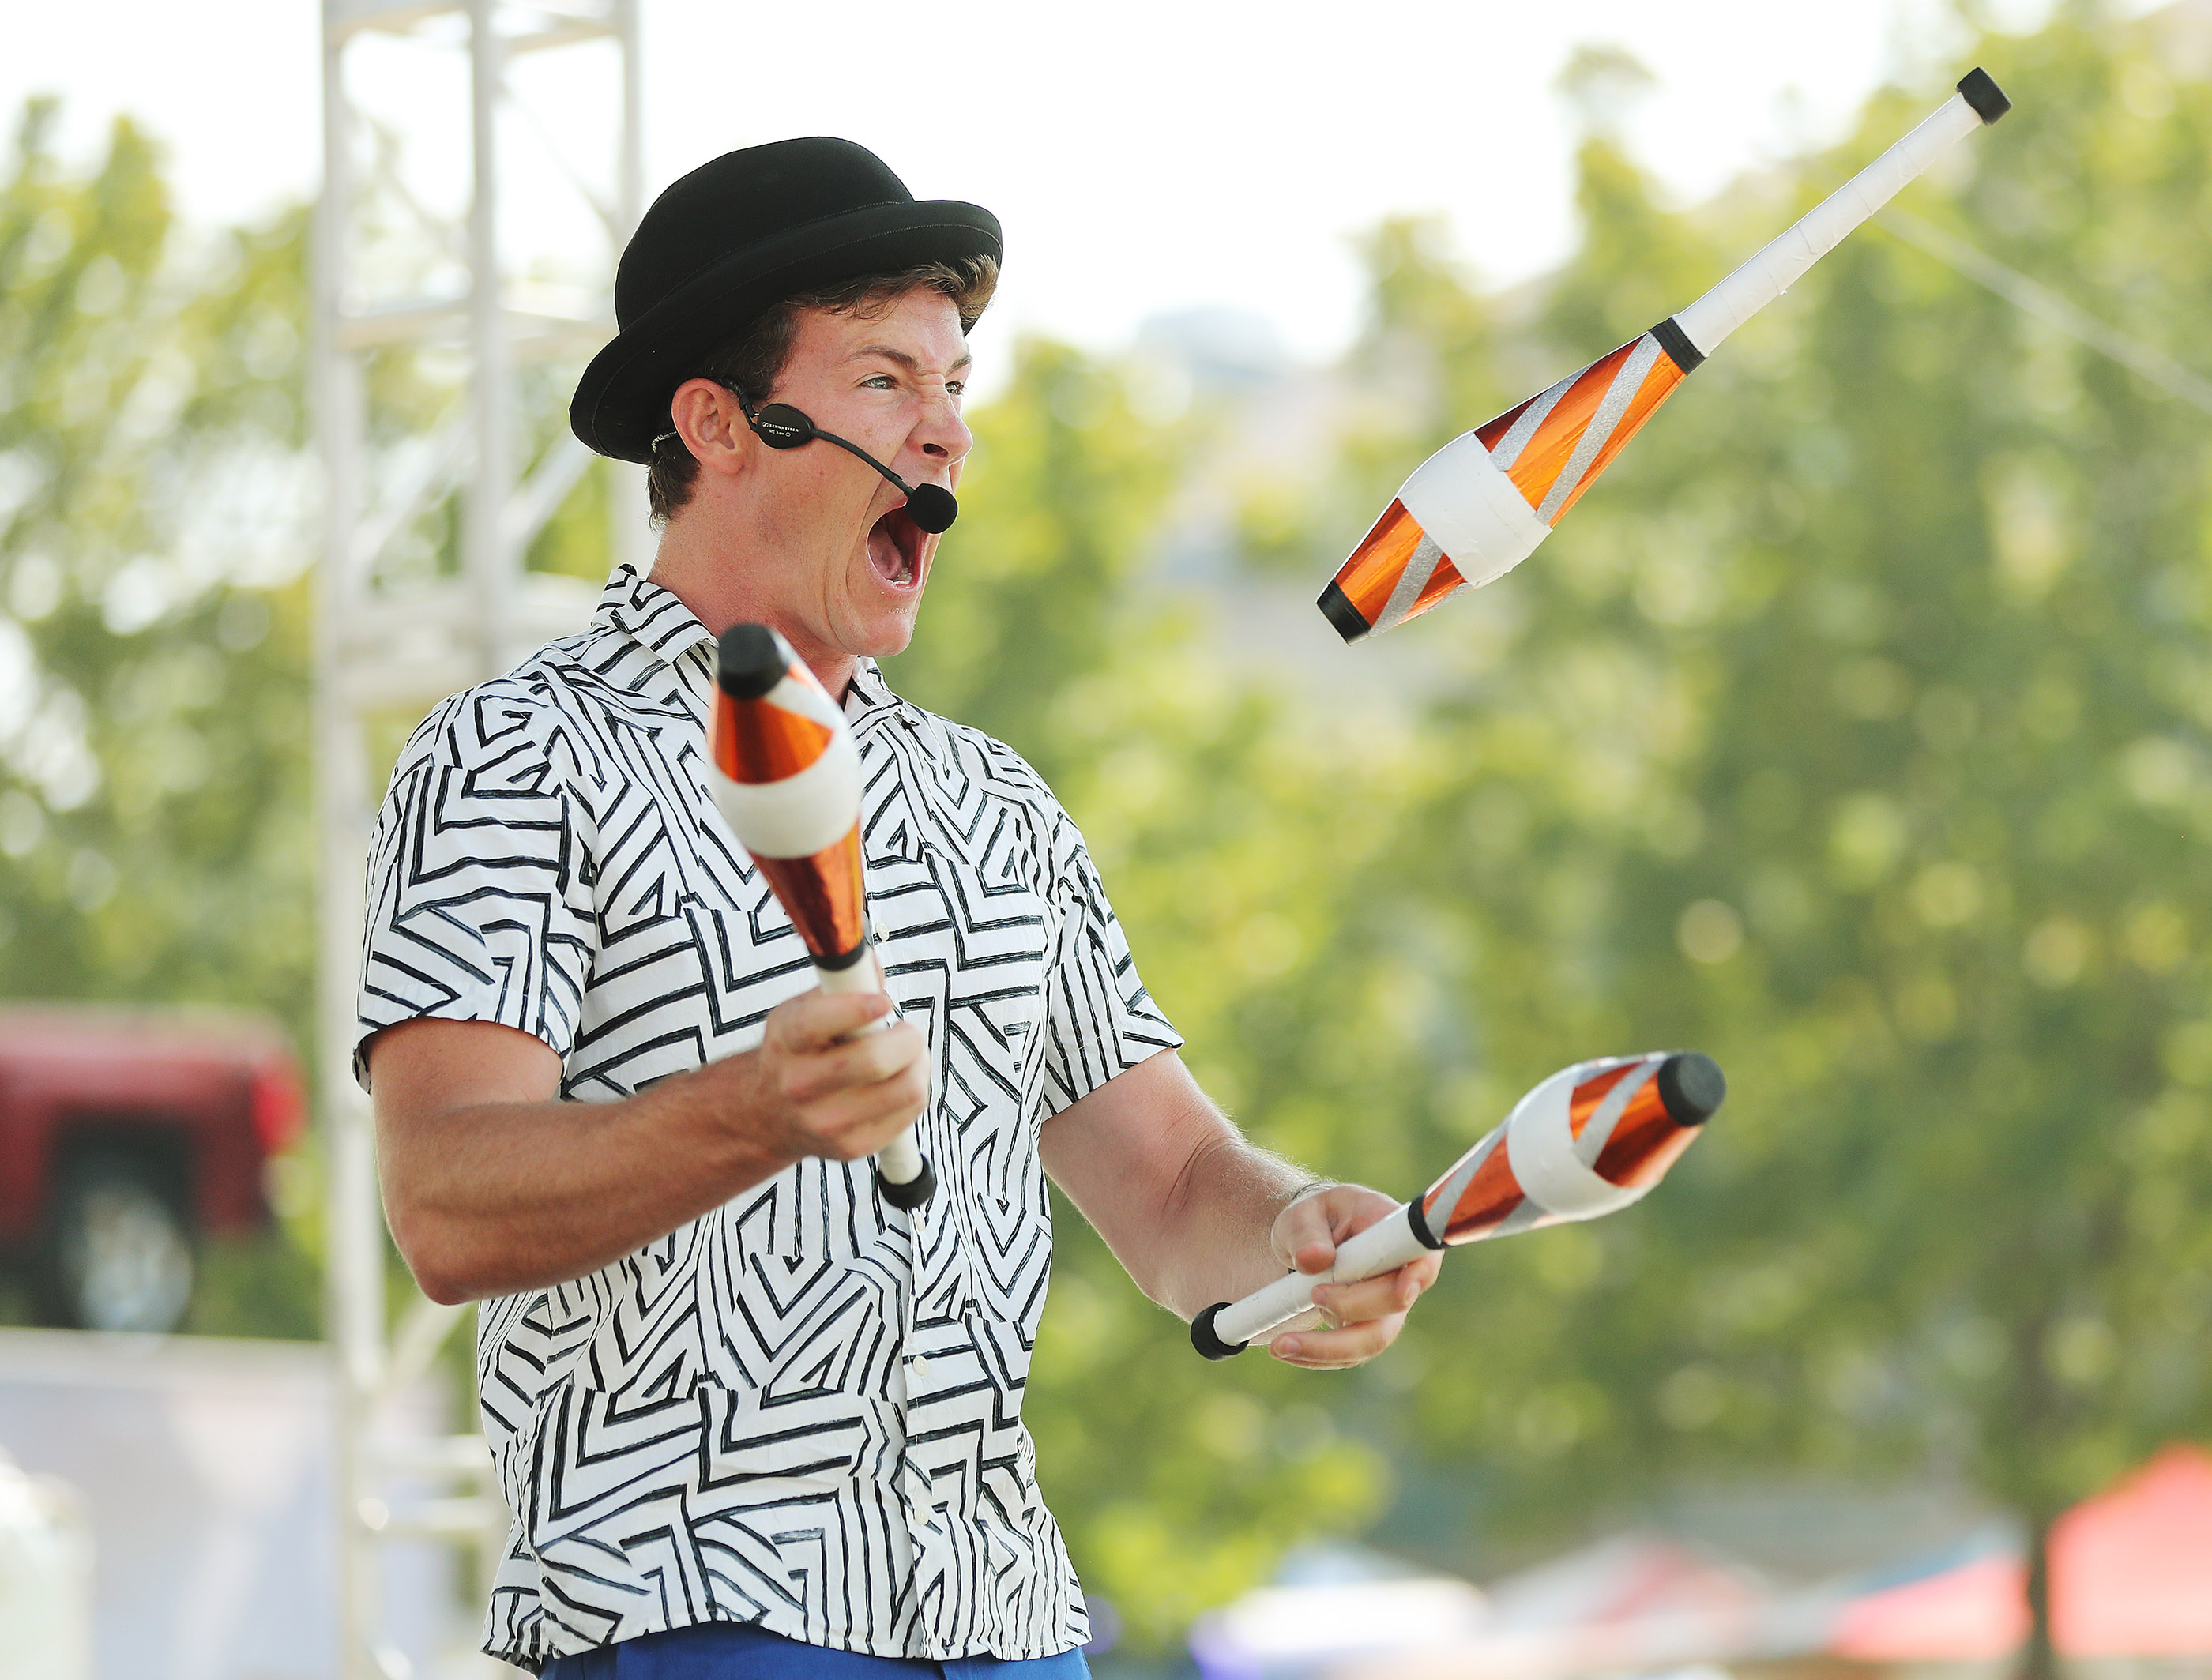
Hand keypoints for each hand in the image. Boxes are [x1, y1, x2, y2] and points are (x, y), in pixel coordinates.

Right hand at [726, 988, 928, 1164]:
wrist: (769, 1114)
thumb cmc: (796, 1052)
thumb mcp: (803, 1010)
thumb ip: (841, 986)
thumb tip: (871, 962)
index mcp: (785, 1041)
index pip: (818, 1022)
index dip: (859, 1008)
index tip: (883, 1002)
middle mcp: (798, 1085)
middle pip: (874, 1061)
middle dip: (906, 1038)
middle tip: (907, 1031)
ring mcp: (825, 1122)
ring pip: (905, 1089)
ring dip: (919, 1064)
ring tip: (908, 1055)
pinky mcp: (852, 1146)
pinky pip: (911, 1111)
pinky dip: (916, 1088)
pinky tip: (899, 1080)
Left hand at [1264, 1184, 1440, 1369]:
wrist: (1310, 1239)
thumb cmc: (1314, 1219)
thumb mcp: (1302, 1214)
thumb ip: (1305, 1232)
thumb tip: (1314, 1259)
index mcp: (1392, 1231)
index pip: (1421, 1256)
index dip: (1418, 1276)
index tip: (1403, 1291)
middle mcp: (1400, 1273)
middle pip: (1394, 1304)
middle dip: (1351, 1307)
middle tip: (1312, 1295)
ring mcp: (1388, 1306)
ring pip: (1373, 1338)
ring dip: (1327, 1347)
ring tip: (1281, 1345)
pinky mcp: (1368, 1328)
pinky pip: (1350, 1352)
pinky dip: (1316, 1355)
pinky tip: (1286, 1350)